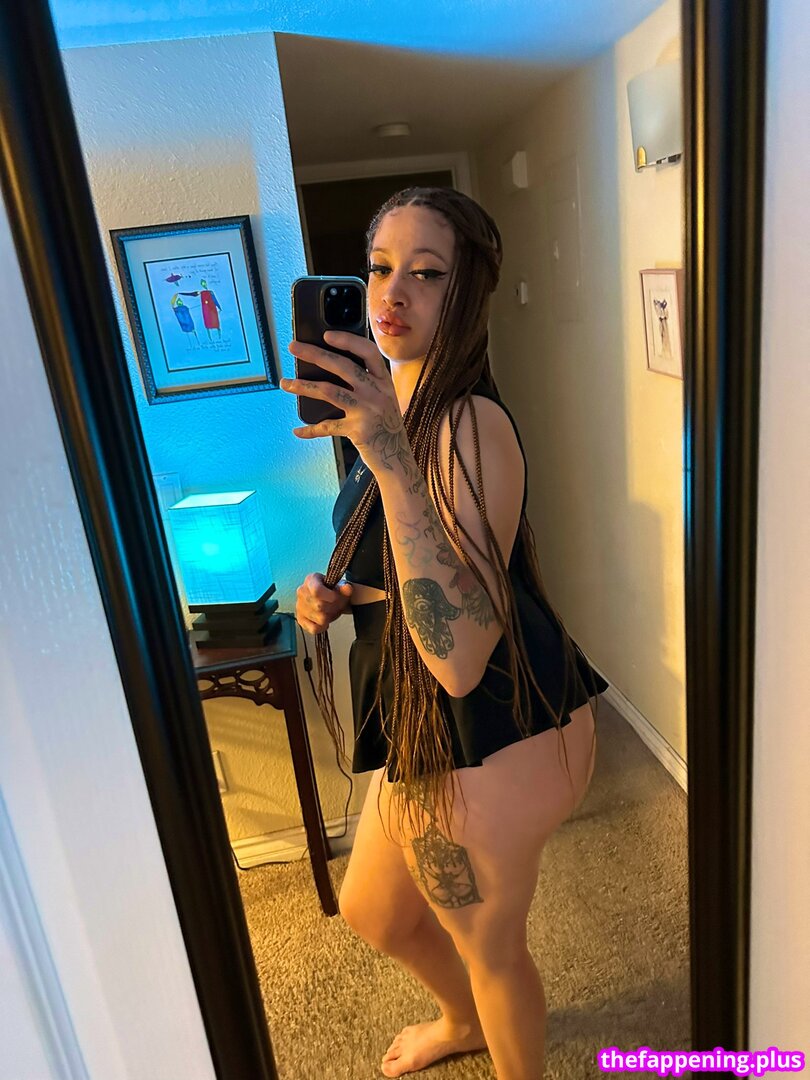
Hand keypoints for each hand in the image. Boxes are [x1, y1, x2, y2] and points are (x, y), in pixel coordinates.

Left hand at [282, 331, 410, 474]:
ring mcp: (367, 411)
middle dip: (315, 354)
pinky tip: (298, 430)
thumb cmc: (386, 427)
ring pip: (330, 391)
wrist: (397, 458)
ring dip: (304, 386)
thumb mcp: (384, 400)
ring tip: (285, 383)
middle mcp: (377, 393)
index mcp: (384, 382)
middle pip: (343, 366)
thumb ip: (367, 384)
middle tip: (294, 347)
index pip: (368, 352)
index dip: (347, 341)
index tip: (327, 336)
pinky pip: (328, 426)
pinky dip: (311, 429)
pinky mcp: (358, 430)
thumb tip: (332, 368)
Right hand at [295, 572, 353, 634]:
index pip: (316, 591)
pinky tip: (325, 621)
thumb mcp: (341, 587)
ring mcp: (299, 606)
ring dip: (329, 617)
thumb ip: (345, 588)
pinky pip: (313, 628)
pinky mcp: (300, 619)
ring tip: (330, 611)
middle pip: (319, 606)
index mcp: (311, 580)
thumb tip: (347, 588)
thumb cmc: (333, 592)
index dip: (329, 596)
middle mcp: (301, 592)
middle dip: (332, 607)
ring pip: (319, 619)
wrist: (328, 599)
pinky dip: (322, 627)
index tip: (335, 598)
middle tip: (336, 605)